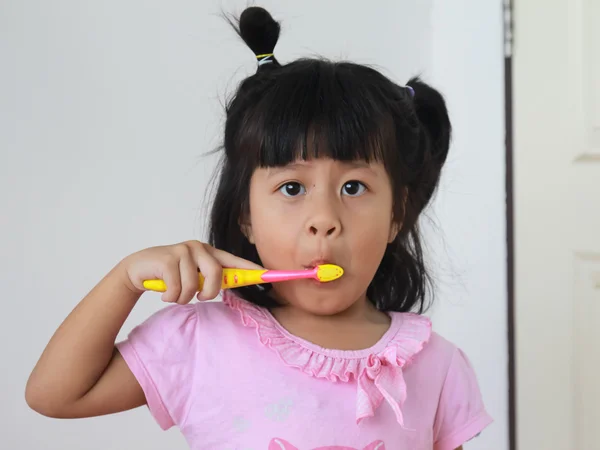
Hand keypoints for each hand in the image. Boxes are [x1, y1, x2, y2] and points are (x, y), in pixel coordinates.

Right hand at [119, 240, 262, 303]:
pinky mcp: (167, 258)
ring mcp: (182, 251)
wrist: (137, 270)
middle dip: (209, 292)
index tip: (269, 276)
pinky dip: (171, 297)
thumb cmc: (170, 275)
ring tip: (175, 293)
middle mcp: (198, 248)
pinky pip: (178, 288)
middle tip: (199, 297)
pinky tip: (164, 291)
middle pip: (216, 274)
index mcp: (209, 252)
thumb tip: (232, 286)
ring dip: (184, 297)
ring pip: (195, 285)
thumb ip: (210, 278)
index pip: (235, 262)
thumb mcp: (193, 276)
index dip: (252, 270)